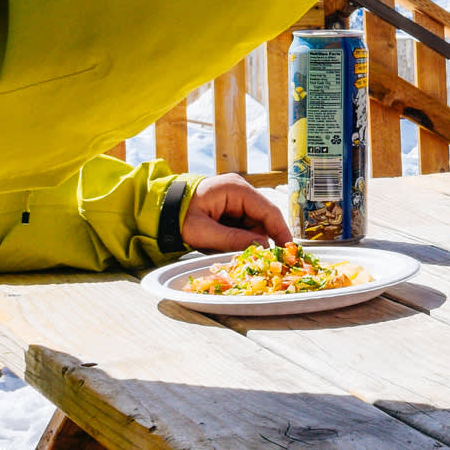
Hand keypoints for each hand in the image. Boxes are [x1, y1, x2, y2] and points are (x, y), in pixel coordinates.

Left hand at [178, 174, 294, 253]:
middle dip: (264, 240)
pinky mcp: (231, 209)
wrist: (160, 210)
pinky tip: (232, 249)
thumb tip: (261, 248)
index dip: (281, 231)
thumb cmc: (178, 217)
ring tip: (240, 255)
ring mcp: (236, 200)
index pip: (268, 210)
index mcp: (236, 189)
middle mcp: (240, 191)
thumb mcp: (203, 232)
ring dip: (250, 241)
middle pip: (264, 219)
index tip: (289, 250)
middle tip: (265, 261)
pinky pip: (244, 226)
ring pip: (255, 225)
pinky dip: (242, 239)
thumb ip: (232, 240)